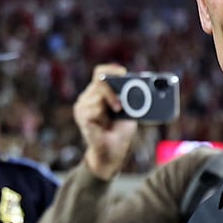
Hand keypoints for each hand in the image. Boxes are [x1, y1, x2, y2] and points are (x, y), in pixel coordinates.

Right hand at [75, 63, 139, 179]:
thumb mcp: (130, 111)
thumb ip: (130, 98)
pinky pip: (94, 108)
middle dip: (113, 90)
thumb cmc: (120, 131)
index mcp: (100, 92)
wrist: (111, 152)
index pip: (101, 72)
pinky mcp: (81, 115)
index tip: (123, 73)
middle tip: (121, 104)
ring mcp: (83, 104)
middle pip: (100, 80)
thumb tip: (141, 88)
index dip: (112, 69)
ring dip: (111, 103)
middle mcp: (89, 96)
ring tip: (115, 114)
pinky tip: (104, 123)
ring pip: (98, 94)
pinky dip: (103, 115)